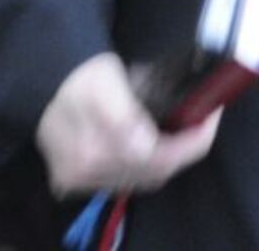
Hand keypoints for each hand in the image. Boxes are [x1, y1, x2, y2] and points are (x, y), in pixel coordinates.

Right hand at [35, 53, 218, 195]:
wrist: (45, 83)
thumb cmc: (81, 76)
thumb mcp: (106, 82)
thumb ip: (124, 116)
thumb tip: (143, 145)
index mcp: (93, 147)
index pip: (161, 157)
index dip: (195, 138)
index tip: (213, 112)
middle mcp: (85, 171)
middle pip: (155, 171)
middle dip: (186, 147)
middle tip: (203, 119)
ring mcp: (79, 179)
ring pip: (143, 178)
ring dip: (169, 156)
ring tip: (183, 129)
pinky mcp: (74, 180)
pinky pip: (125, 179)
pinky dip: (146, 164)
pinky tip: (155, 144)